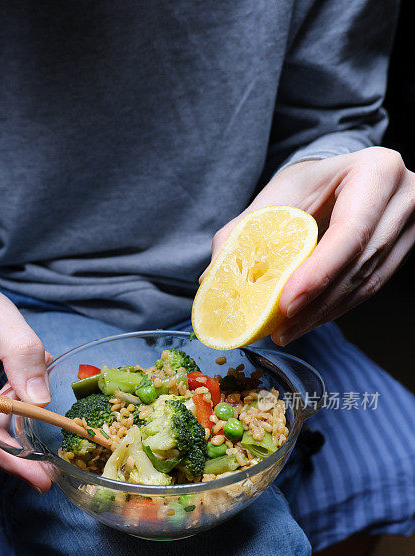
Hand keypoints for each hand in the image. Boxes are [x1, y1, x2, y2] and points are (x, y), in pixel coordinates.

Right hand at [0, 283, 51, 492]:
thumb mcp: (2, 318)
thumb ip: (23, 353)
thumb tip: (39, 400)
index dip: (0, 450)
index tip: (36, 474)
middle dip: (12, 449)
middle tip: (48, 475)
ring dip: (8, 423)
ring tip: (21, 389)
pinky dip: (1, 420)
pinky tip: (10, 396)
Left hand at [208, 147, 414, 344]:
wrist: (341, 179)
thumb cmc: (310, 184)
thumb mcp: (278, 195)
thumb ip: (244, 231)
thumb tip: (212, 278)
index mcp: (376, 171)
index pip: (350, 232)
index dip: (318, 273)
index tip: (286, 304)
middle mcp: (404, 198)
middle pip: (359, 265)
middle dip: (315, 304)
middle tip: (280, 328)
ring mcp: (411, 227)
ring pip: (366, 284)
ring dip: (324, 314)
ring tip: (287, 332)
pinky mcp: (405, 251)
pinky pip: (369, 289)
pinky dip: (335, 309)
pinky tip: (308, 321)